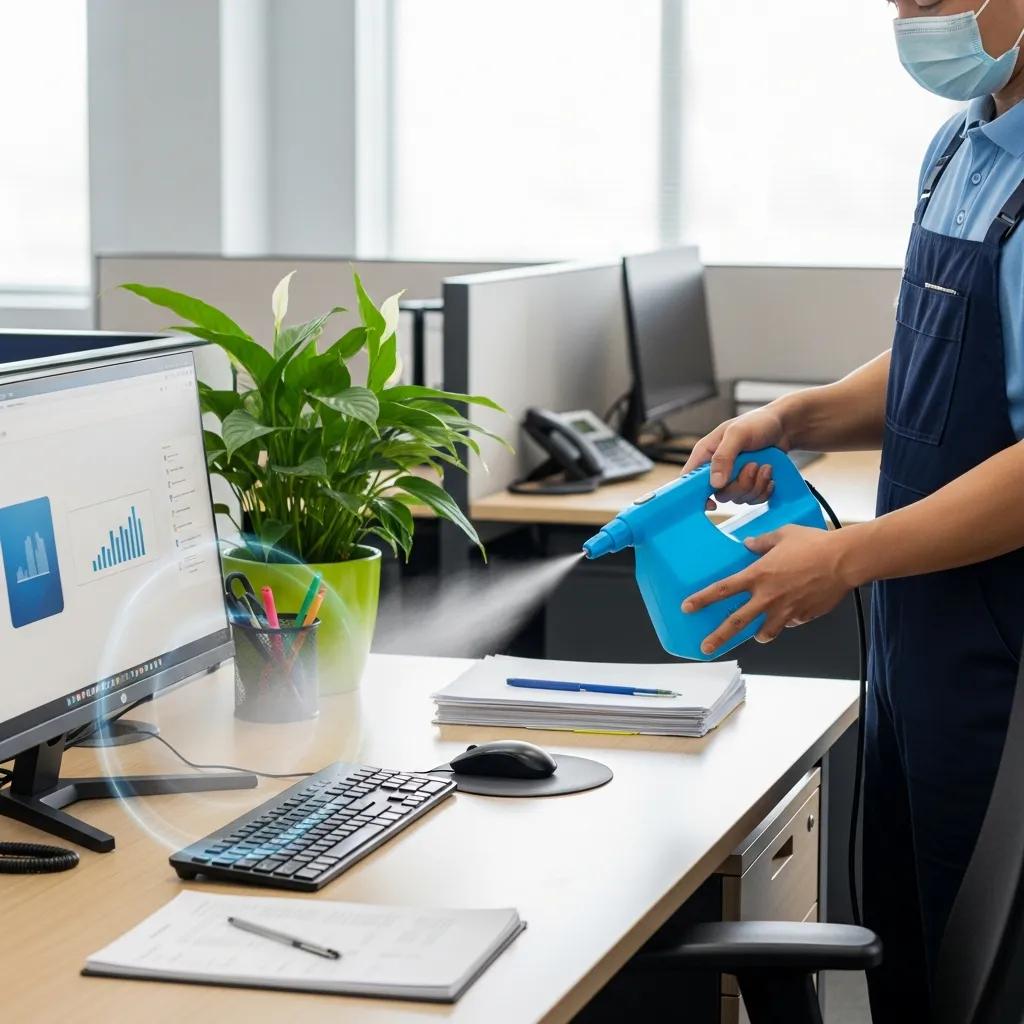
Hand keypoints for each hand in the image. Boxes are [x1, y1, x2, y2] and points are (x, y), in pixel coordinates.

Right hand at [681, 407, 790, 509]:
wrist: (784, 427)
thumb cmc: (757, 423)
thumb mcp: (737, 434)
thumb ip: (723, 457)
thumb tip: (715, 484)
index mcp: (706, 454)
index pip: (689, 480)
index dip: (694, 495)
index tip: (711, 502)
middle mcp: (718, 469)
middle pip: (720, 495)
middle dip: (740, 484)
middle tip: (752, 465)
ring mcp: (734, 479)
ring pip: (739, 499)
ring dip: (756, 485)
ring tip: (764, 466)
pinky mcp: (750, 485)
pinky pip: (754, 500)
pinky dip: (765, 490)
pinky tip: (769, 474)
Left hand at [681, 525, 855, 655]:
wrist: (844, 560)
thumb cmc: (814, 544)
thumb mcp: (783, 535)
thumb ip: (762, 542)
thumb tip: (749, 543)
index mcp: (758, 575)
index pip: (723, 590)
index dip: (702, 599)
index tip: (687, 607)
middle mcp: (768, 596)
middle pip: (736, 622)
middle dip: (718, 637)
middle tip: (705, 647)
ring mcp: (786, 610)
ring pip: (765, 632)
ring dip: (759, 635)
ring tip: (757, 636)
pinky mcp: (803, 617)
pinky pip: (790, 623)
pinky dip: (788, 620)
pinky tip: (793, 611)